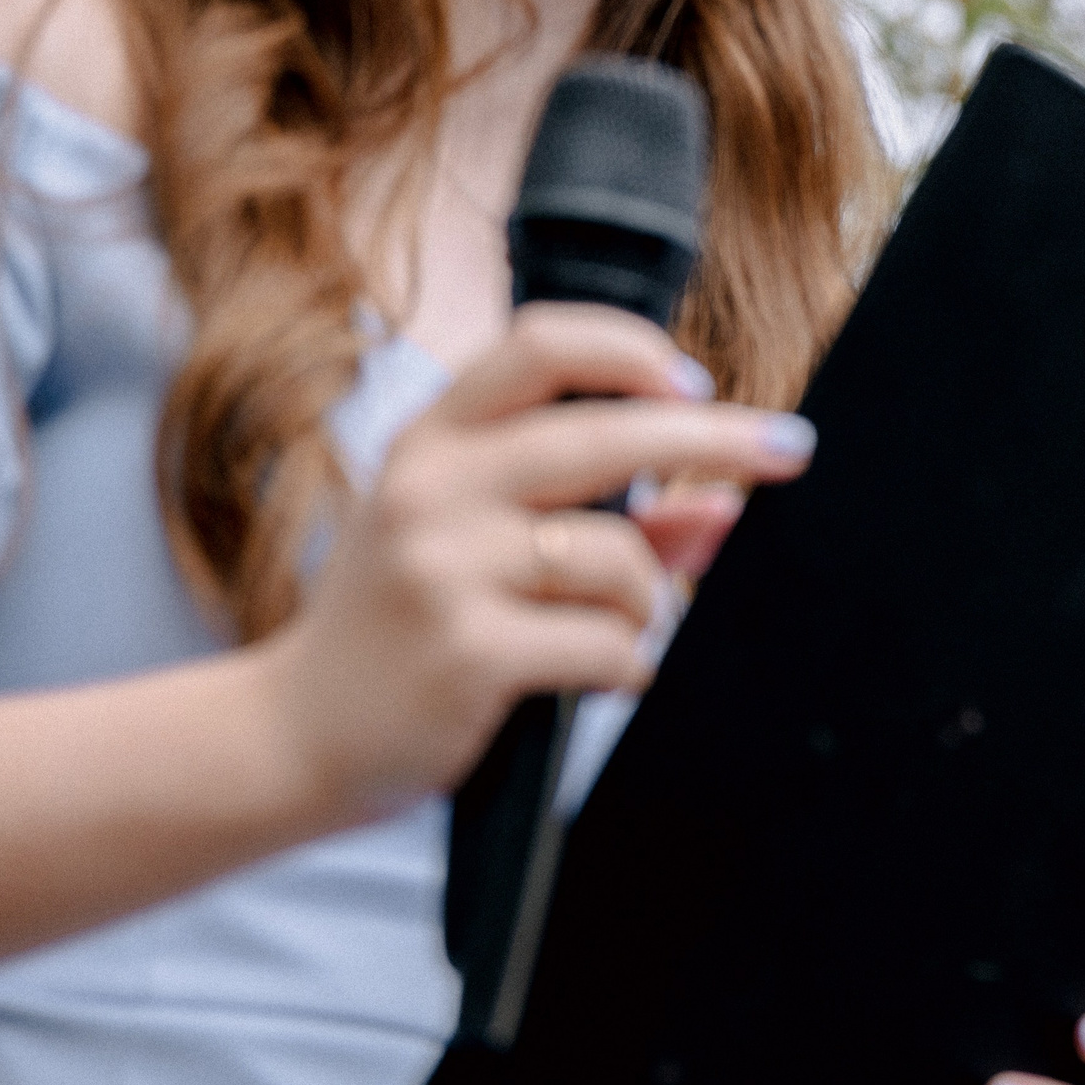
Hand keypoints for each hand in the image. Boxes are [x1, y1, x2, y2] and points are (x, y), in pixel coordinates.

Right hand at [246, 303, 811, 821]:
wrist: (293, 739)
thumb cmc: (406, 629)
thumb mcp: (479, 546)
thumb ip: (608, 517)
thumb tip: (726, 504)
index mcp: (432, 442)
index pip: (539, 345)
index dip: (632, 352)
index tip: (697, 381)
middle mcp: (430, 489)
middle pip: (607, 434)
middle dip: (720, 438)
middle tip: (791, 451)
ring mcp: (443, 570)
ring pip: (620, 557)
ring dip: (651, 601)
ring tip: (619, 631)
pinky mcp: (466, 652)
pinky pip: (608, 645)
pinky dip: (630, 664)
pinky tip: (601, 677)